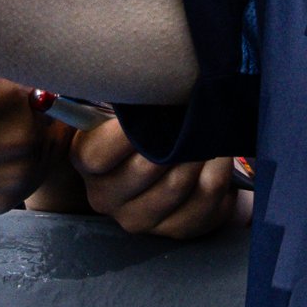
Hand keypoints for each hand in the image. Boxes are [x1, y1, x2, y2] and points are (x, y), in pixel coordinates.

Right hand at [66, 113, 250, 240]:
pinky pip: (206, 198)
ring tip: (211, 131)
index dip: (128, 133)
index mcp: (86, 162)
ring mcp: (139, 219)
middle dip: (178, 137)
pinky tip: (219, 157)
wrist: (172, 166)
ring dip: (202, 153)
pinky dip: (219, 173)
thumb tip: (137, 76)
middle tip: (197, 113)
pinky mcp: (174, 230)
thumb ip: (121, 97)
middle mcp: (106, 197)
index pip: (98, 154)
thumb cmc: (146, 128)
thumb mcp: (122, 109)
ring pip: (179, 184)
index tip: (158, 108)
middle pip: (147, 168)